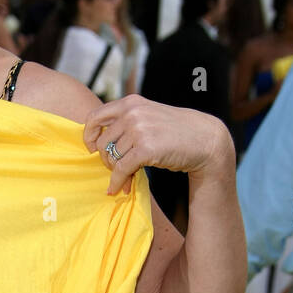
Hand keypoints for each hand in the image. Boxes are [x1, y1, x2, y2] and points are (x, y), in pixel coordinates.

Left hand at [82, 94, 234, 195]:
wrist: (204, 139)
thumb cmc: (174, 131)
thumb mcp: (148, 116)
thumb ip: (126, 122)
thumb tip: (96, 144)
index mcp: (130, 102)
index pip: (94, 117)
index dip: (88, 135)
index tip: (91, 149)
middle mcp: (132, 113)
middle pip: (102, 143)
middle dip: (107, 160)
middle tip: (118, 170)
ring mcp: (139, 129)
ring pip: (112, 157)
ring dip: (117, 173)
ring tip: (127, 179)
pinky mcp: (146, 148)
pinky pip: (121, 169)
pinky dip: (118, 182)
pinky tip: (121, 189)